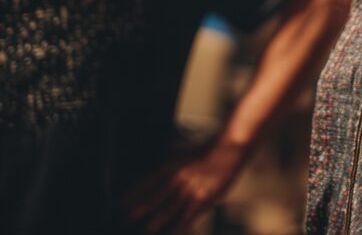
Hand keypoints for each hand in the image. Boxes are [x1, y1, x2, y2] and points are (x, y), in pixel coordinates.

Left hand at [123, 138, 246, 233]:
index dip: (126, 202)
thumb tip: (143, 185)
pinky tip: (168, 232)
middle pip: (146, 204)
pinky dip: (173, 230)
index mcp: (167, 166)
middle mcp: (174, 178)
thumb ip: (163, 173)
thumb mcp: (179, 157)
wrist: (227, 150)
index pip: (139, 187)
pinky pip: (182, 223)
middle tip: (122, 225)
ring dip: (150, 227)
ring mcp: (187, 191)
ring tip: (145, 230)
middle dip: (132, 217)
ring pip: (161, 216)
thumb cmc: (203, 154)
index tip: (117, 212)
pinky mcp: (200, 202)